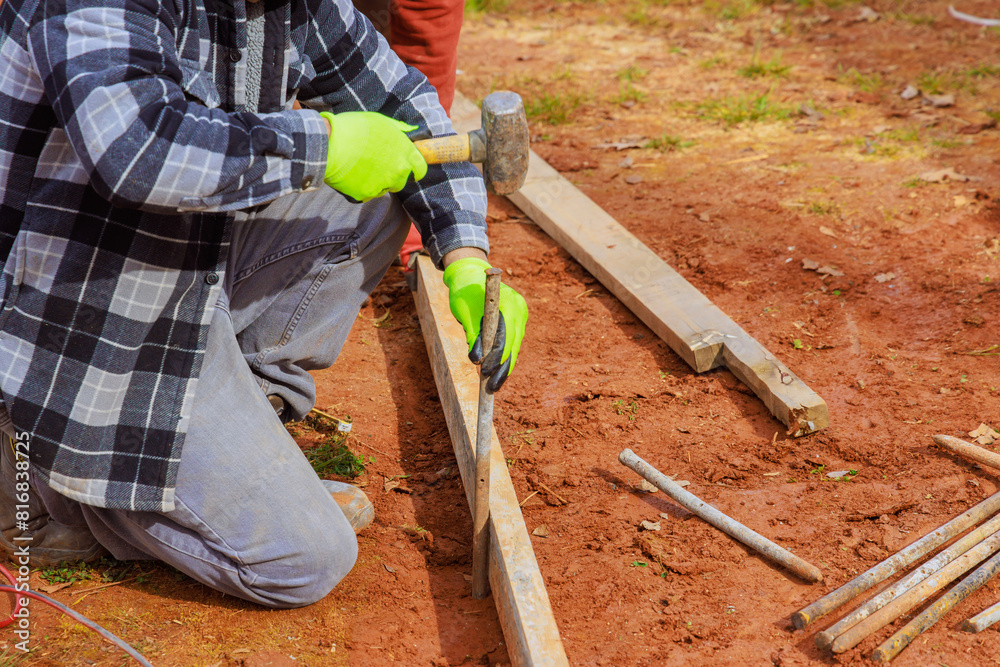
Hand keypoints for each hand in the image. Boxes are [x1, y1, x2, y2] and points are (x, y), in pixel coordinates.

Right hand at [320, 111, 427, 201]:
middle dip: (392, 174)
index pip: (421, 169)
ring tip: (361, 165)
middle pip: (401, 180)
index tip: (407, 167)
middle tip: (377, 163)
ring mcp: (383, 185)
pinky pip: (368, 193)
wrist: (330, 144)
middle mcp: (398, 172)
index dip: (414, 168)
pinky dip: (362, 186)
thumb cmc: (355, 128)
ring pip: (384, 188)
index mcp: (405, 154)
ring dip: (377, 180)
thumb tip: (411, 133)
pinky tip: (352, 173)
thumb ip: (399, 130)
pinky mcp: (367, 194)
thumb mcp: (382, 122)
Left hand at [442, 257, 527, 392]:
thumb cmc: (465, 291)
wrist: (470, 274)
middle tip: (491, 387)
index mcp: (510, 303)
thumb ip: (473, 334)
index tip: (484, 371)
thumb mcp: (465, 312)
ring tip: (494, 385)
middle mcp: (519, 309)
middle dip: (502, 367)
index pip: (506, 335)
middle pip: (514, 344)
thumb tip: (476, 360)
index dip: (496, 356)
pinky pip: (512, 341)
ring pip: (514, 345)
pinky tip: (498, 372)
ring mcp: (521, 314)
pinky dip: (504, 356)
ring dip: (504, 365)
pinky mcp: (517, 319)